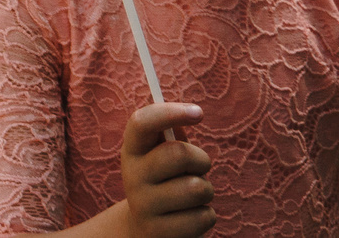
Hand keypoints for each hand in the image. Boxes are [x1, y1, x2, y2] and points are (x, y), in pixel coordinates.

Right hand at [117, 103, 213, 237]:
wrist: (145, 228)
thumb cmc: (164, 182)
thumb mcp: (162, 156)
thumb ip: (172, 135)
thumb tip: (190, 112)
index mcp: (132, 150)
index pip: (141, 122)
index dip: (169, 113)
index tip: (198, 113)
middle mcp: (132, 175)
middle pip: (179, 154)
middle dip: (202, 160)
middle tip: (200, 167)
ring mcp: (144, 205)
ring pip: (197, 188)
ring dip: (206, 191)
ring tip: (192, 196)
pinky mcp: (160, 232)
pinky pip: (204, 217)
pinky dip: (205, 216)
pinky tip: (188, 216)